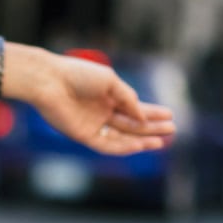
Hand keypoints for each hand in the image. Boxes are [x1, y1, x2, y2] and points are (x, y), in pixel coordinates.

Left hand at [11, 45, 175, 153]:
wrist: (50, 81)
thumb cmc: (79, 75)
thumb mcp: (111, 82)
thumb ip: (128, 99)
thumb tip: (142, 117)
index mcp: (108, 96)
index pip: (134, 108)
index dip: (152, 113)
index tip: (170, 115)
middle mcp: (101, 112)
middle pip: (131, 124)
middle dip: (151, 128)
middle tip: (172, 130)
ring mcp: (92, 125)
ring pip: (121, 137)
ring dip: (141, 141)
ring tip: (160, 142)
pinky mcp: (82, 135)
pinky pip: (106, 145)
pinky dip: (123, 147)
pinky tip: (139, 146)